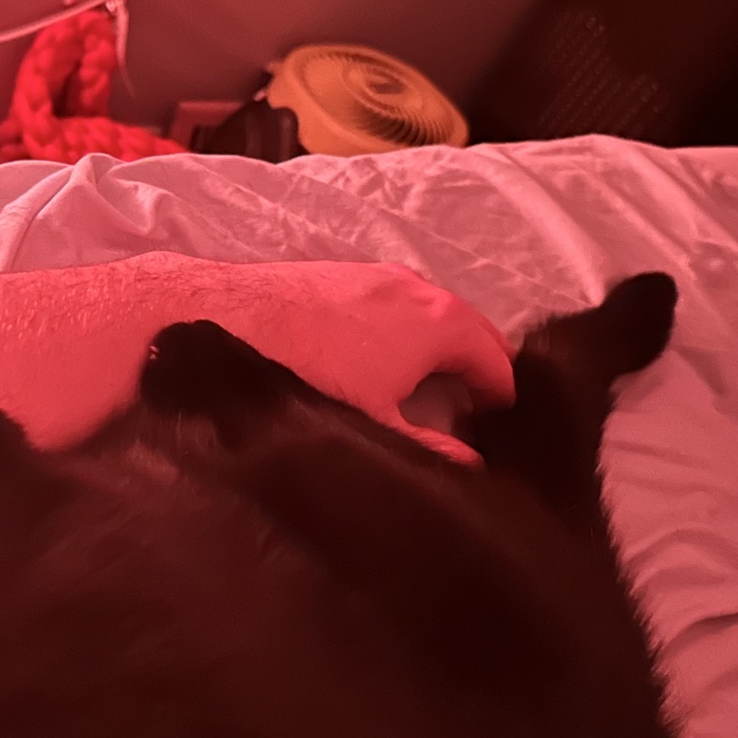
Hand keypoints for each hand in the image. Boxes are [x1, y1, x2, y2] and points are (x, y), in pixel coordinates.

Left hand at [231, 261, 515, 462]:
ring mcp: (383, 274)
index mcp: (442, 322)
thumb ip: (428, 447)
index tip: (497, 428)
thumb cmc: (309, 371)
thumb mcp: (375, 423)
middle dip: (480, 368)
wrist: (233, 317)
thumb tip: (470, 465)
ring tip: (432, 387)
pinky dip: (407, 329)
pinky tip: (384, 358)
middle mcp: (421, 288)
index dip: (503, 399)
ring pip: (433, 314)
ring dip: (442, 347)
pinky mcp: (348, 272)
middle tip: (476, 410)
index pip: (498, 361)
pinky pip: (397, 304)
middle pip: (472, 331)